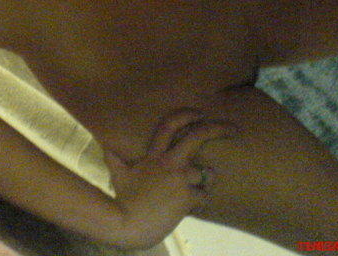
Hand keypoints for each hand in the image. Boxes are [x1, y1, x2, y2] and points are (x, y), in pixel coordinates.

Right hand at [102, 108, 238, 248]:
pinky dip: (199, 199)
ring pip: (206, 172)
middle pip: (196, 136)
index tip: (198, 113)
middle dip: (217, 129)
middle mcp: (169, 162)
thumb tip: (105, 148)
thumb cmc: (123, 200)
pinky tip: (189, 205)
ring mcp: (180, 179)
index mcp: (153, 155)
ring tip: (198, 186)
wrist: (126, 223)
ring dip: (205, 179)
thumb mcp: (117, 175)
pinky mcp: (187, 197)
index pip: (169, 126)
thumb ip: (114, 159)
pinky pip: (204, 195)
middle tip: (233, 129)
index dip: (185, 115)